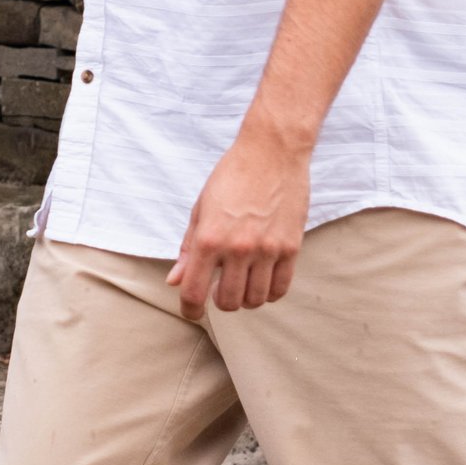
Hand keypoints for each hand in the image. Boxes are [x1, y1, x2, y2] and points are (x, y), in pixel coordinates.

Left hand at [167, 121, 310, 320]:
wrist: (272, 151)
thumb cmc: (232, 176)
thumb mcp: (201, 209)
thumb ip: (188, 248)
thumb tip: (174, 281)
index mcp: (209, 239)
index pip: (194, 292)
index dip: (190, 310)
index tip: (192, 312)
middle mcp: (238, 248)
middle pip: (228, 302)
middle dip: (220, 302)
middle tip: (220, 290)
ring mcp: (267, 249)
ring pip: (255, 300)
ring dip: (246, 299)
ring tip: (243, 283)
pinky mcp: (291, 247)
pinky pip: (280, 288)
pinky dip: (269, 293)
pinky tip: (263, 281)